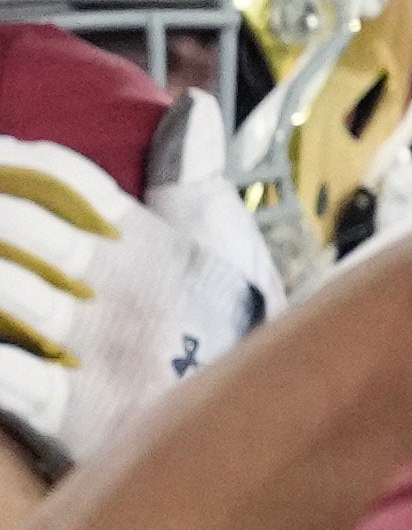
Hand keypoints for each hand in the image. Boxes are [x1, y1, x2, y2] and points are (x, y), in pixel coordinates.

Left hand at [0, 102, 279, 474]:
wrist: (267, 427)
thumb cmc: (234, 329)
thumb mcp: (226, 249)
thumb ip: (193, 175)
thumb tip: (194, 102)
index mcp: (144, 243)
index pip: (68, 181)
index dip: (20, 161)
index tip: (0, 154)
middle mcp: (114, 289)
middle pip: (21, 226)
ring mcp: (90, 350)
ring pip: (9, 291)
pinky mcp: (70, 412)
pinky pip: (8, 377)